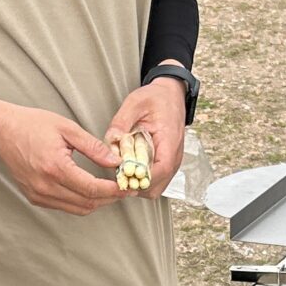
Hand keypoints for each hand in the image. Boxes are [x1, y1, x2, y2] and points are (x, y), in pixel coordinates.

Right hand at [0, 95, 122, 215]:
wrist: (2, 132)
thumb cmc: (32, 125)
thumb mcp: (67, 128)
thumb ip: (93, 147)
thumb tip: (116, 162)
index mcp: (55, 167)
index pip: (92, 188)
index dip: (113, 190)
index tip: (127, 186)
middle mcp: (45, 186)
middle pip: (87, 203)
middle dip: (110, 198)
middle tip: (125, 189)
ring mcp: (39, 195)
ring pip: (78, 209)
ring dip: (97, 202)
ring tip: (111, 189)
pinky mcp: (35, 198)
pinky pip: (65, 206)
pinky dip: (81, 201)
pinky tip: (90, 189)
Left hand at [103, 74, 186, 197]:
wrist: (170, 96)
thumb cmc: (156, 99)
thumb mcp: (135, 103)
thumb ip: (121, 122)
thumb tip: (111, 140)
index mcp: (169, 140)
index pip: (161, 169)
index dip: (140, 177)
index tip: (123, 176)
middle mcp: (174, 156)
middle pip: (156, 186)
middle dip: (135, 184)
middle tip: (118, 174)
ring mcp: (172, 163)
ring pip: (155, 189)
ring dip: (137, 185)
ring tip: (123, 171)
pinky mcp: (166, 165)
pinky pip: (155, 183)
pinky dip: (141, 181)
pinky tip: (130, 170)